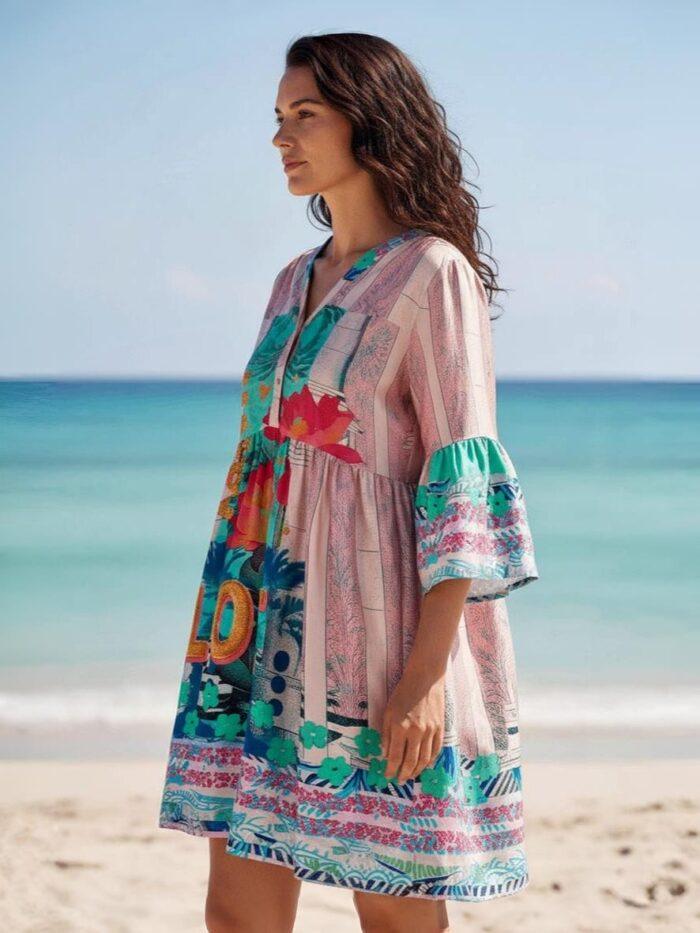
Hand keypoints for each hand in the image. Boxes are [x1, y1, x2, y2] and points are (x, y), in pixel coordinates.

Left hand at [380, 667, 444, 784]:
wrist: (425, 679)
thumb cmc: (403, 693)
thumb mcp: (388, 712)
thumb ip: (386, 734)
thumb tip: (385, 754)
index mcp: (400, 727)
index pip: (395, 756)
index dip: (391, 769)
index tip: (388, 776)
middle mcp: (416, 732)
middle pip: (410, 761)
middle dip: (404, 774)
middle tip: (400, 780)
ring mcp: (430, 731)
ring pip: (424, 759)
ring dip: (417, 771)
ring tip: (410, 776)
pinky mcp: (440, 729)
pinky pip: (436, 750)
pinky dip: (430, 761)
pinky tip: (424, 765)